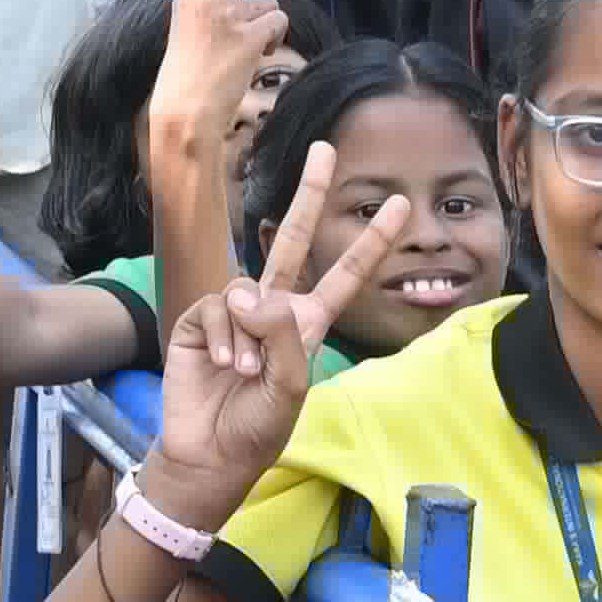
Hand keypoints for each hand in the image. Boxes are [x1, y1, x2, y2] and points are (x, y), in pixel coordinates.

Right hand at [140, 0, 295, 178]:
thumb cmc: (182, 84)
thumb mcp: (186, 39)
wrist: (185, 114)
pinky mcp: (252, 35)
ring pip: (268, 3)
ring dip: (265, 24)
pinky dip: (273, 39)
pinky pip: (277, 25)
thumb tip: (243, 19)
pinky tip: (255, 57)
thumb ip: (210, 17)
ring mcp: (232, 15)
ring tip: (245, 50)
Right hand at [148, 144, 417, 506]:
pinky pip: (219, 306)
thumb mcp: (290, 387)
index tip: (398, 205)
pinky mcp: (202, 317)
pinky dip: (225, 337)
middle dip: (310, 194)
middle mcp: (274, 309)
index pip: (345, 275)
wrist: (210, 452)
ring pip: (249, 288)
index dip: (372, 241)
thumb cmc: (258, 427)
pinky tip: (224, 364)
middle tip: (325, 149)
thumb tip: (252, 291)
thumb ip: (283, 334)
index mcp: (307, 324)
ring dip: (250, 335)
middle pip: (293, 239)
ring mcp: (237, 311)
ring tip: (245, 373)